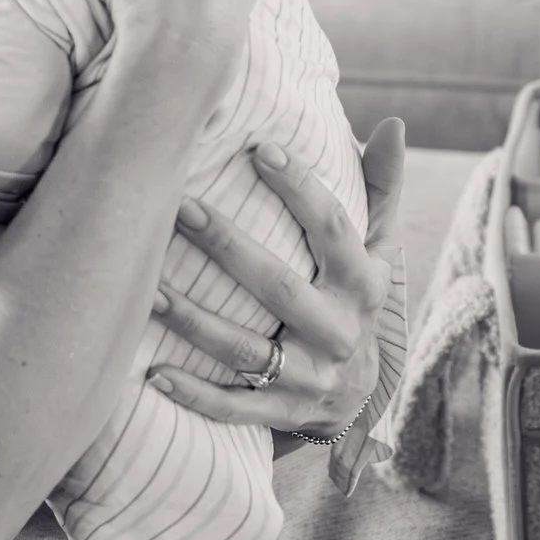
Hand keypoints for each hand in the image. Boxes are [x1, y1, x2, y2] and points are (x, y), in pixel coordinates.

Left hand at [145, 118, 407, 438]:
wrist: (356, 395)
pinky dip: (193, 394)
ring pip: (245, 349)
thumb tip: (394, 125)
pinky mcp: (278, 413)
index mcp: (362, 284)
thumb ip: (379, 189)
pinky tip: (152, 372)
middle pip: (281, 288)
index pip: (335, 230)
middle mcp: (339, 333)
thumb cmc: (350, 297)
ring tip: (146, 289)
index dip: (301, 189)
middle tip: (179, 207)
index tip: (260, 149)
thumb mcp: (373, 249)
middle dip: (229, 247)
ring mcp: (309, 378)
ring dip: (193, 321)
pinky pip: (232, 407)